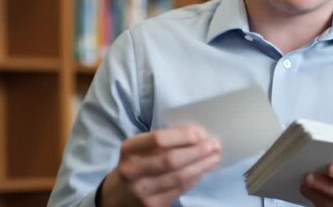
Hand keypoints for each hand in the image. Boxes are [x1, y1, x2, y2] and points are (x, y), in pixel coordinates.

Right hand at [101, 124, 220, 206]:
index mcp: (129, 149)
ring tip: (214, 157)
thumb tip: (198, 135)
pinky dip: (194, 178)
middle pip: (171, 159)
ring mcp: (142, 191)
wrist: (118, 196)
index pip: (159, 139)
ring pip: (179, 176)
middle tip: (215, 145)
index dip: (183, 136)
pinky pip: (180, 189)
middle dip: (197, 151)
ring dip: (201, 166)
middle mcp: (132, 171)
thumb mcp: (140, 148)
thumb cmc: (136, 164)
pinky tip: (202, 170)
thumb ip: (165, 140)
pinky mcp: (153, 205)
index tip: (202, 133)